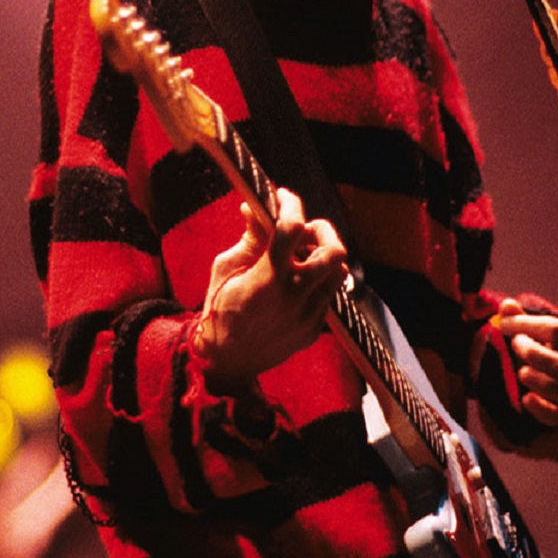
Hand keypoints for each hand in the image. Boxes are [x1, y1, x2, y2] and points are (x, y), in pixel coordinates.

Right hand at [193, 188, 347, 392]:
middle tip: (304, 231)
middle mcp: (293, 296)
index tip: (283, 197)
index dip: (290, 204)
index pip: (292, 227)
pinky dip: (318, 283)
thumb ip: (249, 238)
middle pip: (334, 252)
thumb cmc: (219, 308)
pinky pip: (329, 297)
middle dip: (323, 232)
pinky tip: (298, 284)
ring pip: (338, 273)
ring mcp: (307, 316)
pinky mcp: (313, 330)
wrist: (225, 361)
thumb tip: (256, 207)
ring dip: (322, 258)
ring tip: (301, 258)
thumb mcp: (226, 268)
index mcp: (267, 277)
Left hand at [496, 296, 557, 453]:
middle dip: (535, 353)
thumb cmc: (522, 359)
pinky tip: (526, 399)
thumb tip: (508, 305)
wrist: (517, 403)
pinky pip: (556, 416)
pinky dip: (541, 408)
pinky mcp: (556, 418)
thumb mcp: (517, 337)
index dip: (531, 324)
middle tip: (514, 346)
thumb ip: (515, 321)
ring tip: (520, 373)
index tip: (505, 324)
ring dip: (540, 381)